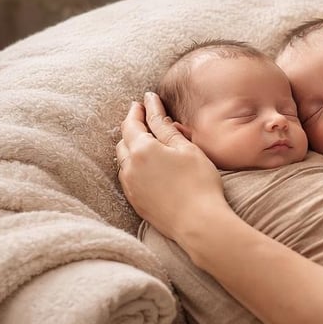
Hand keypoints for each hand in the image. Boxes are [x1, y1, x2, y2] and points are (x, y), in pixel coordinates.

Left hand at [116, 92, 227, 241]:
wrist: (199, 224)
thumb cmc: (199, 183)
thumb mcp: (187, 148)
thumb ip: (166, 127)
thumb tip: (152, 105)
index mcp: (142, 149)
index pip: (133, 123)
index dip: (138, 110)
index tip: (146, 100)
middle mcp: (129, 167)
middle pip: (124, 140)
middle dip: (133, 127)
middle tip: (145, 118)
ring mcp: (130, 186)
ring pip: (123, 159)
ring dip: (131, 147)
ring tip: (147, 142)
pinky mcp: (134, 201)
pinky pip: (127, 176)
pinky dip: (134, 166)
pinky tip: (148, 167)